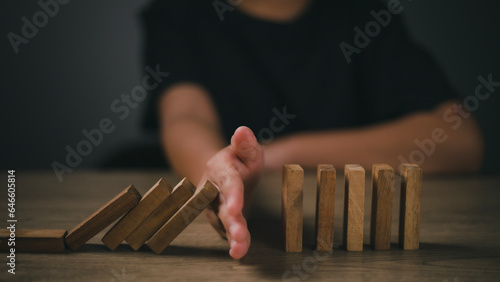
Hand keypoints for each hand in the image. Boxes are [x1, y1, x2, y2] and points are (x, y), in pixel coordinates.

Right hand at [198, 126, 262, 258]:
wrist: (222, 172)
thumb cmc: (238, 160)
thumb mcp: (245, 149)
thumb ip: (245, 143)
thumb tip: (243, 131)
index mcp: (220, 170)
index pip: (228, 183)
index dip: (232, 195)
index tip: (236, 208)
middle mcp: (213, 190)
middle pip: (223, 207)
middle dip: (232, 222)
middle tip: (239, 236)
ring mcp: (215, 206)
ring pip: (224, 223)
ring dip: (233, 237)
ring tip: (239, 250)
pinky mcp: (221, 219)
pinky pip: (228, 231)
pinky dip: (236, 242)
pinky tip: (240, 252)